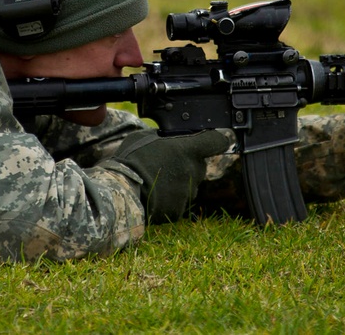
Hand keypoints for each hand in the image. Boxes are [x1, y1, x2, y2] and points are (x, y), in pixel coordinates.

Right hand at [105, 129, 231, 222]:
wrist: (122, 190)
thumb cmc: (132, 159)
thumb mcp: (146, 136)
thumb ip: (166, 136)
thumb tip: (171, 135)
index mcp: (188, 149)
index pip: (216, 141)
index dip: (219, 139)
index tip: (222, 138)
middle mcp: (193, 170)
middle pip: (199, 165)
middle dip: (188, 163)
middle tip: (166, 163)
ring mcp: (188, 192)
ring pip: (189, 184)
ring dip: (178, 181)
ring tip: (156, 179)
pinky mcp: (179, 209)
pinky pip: (179, 201)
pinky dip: (170, 198)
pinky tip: (154, 193)